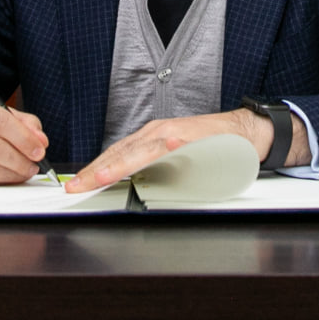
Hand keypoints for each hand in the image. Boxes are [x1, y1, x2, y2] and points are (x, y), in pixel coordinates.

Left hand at [66, 107, 300, 193]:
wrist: (242, 131)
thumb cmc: (209, 147)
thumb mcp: (174, 159)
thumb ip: (154, 169)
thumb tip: (132, 188)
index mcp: (150, 139)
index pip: (115, 155)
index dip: (94, 170)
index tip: (76, 184)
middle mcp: (157, 132)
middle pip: (120, 153)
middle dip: (96, 171)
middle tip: (76, 187)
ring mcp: (173, 132)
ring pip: (140, 149)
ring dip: (118, 164)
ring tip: (100, 177)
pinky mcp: (192, 135)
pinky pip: (173, 144)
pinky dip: (162, 146)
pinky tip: (157, 150)